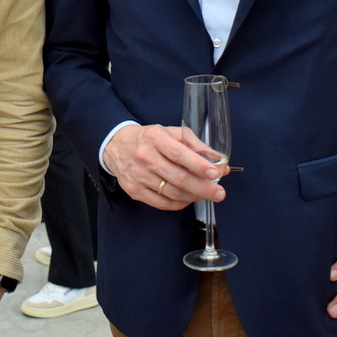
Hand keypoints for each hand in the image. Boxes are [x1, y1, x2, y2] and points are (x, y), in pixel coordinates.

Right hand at [102, 124, 226, 210]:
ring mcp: (138, 176)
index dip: (199, 165)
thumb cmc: (149, 139)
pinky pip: (162, 203)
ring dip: (194, 196)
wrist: (116, 146)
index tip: (215, 173)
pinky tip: (188, 198)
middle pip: (178, 178)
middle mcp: (145, 157)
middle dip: (203, 187)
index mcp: (155, 138)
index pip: (179, 154)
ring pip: (172, 193)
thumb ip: (195, 144)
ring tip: (206, 195)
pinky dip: (180, 204)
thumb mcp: (170, 133)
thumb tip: (218, 159)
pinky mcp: (134, 191)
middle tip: (219, 193)